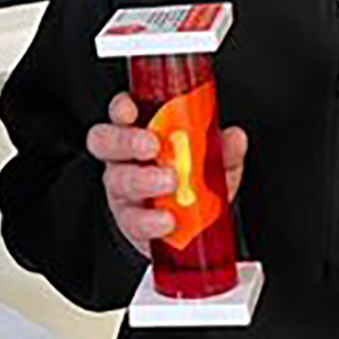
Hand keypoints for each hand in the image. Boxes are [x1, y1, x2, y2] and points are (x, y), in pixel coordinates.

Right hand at [86, 92, 247, 256]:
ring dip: (143, 180)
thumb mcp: (213, 163)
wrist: (192, 231)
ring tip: (170, 183)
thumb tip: (234, 138)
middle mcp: (124, 159)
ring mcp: (122, 192)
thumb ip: (223, 150)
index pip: (121, 112)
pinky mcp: (130, 223)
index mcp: (140, 133)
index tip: (132, 109)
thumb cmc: (193, 184)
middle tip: (153, 146)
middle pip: (104, 141)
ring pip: (117, 181)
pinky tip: (168, 220)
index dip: (122, 108)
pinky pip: (133, 221)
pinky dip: (151, 220)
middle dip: (126, 141)